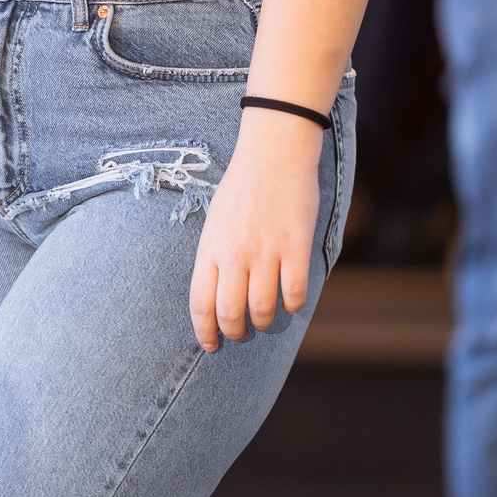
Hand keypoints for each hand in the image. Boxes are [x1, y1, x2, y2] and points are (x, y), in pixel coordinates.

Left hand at [188, 111, 323, 350]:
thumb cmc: (242, 185)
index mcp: (210, 248)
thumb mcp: (214, 220)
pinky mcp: (295, 247)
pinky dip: (292, 306)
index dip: (204, 331)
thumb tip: (217, 294)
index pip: (200, 303)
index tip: (210, 344)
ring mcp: (266, 251)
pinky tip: (290, 302)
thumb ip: (214, 256)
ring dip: (264, 322)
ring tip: (265, 319)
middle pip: (230, 313)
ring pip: (262, 309)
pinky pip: (294, 293)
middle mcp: (235, 254)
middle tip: (240, 333)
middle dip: (234, 332)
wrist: (273, 151)